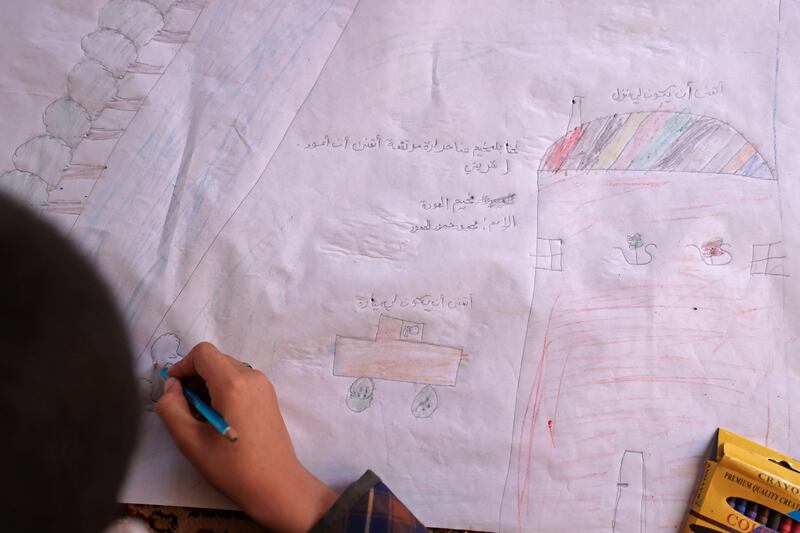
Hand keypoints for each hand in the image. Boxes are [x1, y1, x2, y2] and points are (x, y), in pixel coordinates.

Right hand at [156, 342, 336, 531]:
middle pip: (215, 359)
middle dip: (194, 376)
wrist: (275, 485)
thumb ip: (171, 407)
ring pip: (227, 369)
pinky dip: (223, 390)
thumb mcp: (189, 441)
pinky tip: (219, 418)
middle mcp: (252, 377)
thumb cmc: (231, 467)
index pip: (203, 352)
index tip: (173, 390)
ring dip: (208, 384)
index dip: (182, 366)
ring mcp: (263, 385)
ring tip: (202, 417)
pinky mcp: (268, 396)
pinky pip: (239, 381)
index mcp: (233, 383)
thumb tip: (172, 385)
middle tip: (185, 408)